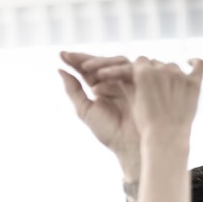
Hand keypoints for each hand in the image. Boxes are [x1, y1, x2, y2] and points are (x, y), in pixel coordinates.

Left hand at [59, 51, 139, 178]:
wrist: (131, 146)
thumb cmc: (109, 132)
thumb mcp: (86, 110)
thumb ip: (73, 90)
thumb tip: (60, 70)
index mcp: (102, 87)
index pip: (88, 70)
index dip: (75, 62)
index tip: (61, 55)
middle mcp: (116, 81)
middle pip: (101, 62)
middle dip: (85, 58)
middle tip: (69, 55)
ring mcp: (130, 80)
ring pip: (116, 62)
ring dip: (99, 62)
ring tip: (84, 67)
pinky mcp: (143, 82)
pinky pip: (129, 69)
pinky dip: (115, 70)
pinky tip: (100, 76)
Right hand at [116, 57, 202, 142]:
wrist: (165, 138)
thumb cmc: (146, 124)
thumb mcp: (133, 102)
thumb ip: (130, 84)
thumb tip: (127, 75)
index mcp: (144, 73)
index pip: (140, 60)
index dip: (138, 69)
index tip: (137, 78)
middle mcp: (162, 69)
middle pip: (156, 63)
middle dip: (152, 72)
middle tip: (150, 88)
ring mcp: (180, 76)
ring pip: (173, 66)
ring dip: (168, 73)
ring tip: (165, 87)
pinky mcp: (194, 84)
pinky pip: (199, 65)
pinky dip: (195, 62)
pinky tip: (190, 62)